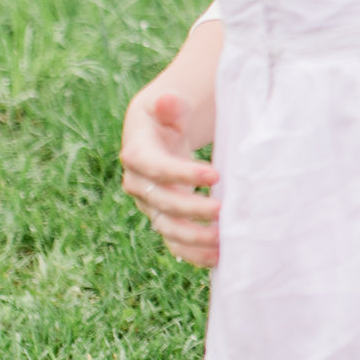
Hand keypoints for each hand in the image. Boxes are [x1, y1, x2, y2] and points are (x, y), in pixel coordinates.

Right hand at [121, 88, 220, 268]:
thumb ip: (169, 106)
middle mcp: (139, 184)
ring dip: (194, 237)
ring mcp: (150, 205)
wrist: (158, 134)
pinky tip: (218, 258)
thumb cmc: (166, 116)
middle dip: (192, 208)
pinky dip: (193, 253)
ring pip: (167, 227)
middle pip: (162, 202)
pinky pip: (174, 243)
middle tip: (223, 209)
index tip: (215, 173)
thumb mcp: (167, 106)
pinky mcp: (164, 219)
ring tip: (223, 240)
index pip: (156, 167)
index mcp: (137, 154)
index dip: (182, 173)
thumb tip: (168, 101)